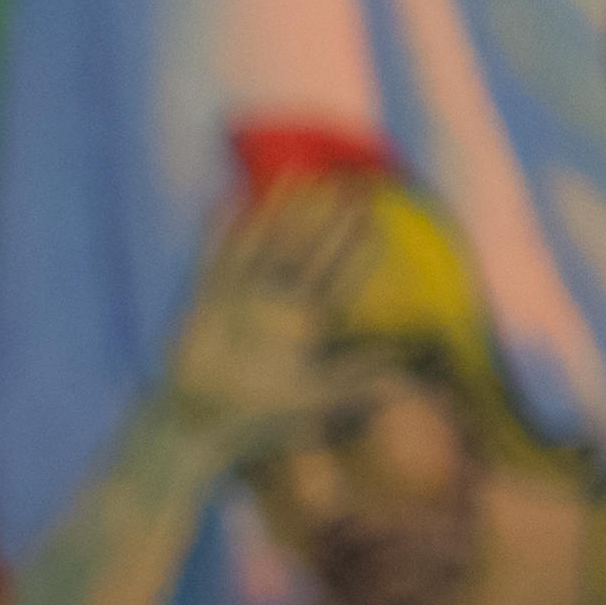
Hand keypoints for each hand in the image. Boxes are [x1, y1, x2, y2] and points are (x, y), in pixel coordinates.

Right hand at [161, 181, 375, 446]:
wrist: (201, 430)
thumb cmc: (255, 422)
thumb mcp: (316, 399)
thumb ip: (357, 381)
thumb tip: (404, 375)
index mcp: (300, 324)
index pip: (333, 274)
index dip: (353, 244)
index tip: (373, 214)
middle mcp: (272, 306)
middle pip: (305, 250)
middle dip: (326, 217)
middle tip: (349, 182)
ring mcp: (238, 302)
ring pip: (264, 244)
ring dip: (279, 210)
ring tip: (296, 174)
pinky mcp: (206, 306)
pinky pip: (213, 261)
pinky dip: (218, 233)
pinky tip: (226, 203)